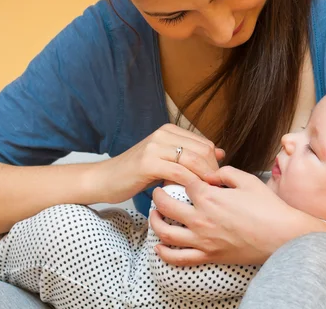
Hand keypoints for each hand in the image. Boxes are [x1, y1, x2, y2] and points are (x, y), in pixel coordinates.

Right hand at [104, 124, 223, 203]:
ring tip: (207, 195)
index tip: (215, 182)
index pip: (205, 144)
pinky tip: (192, 195)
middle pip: (202, 151)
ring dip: (204, 179)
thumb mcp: (165, 161)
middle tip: (213, 191)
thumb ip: (190, 156)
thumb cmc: (136, 174)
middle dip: (212, 172)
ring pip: (193, 160)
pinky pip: (179, 172)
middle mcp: (163, 134)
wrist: (104, 179)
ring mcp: (155, 146)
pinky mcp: (148, 162)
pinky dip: (190, 183)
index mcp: (169, 130)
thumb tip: (221, 152)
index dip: (215, 164)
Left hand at [149, 166, 325, 265]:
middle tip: (157, 190)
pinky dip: (164, 253)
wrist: (282, 236)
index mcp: (209, 196)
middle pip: (166, 205)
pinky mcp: (208, 256)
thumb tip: (211, 173)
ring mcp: (203, 240)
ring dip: (155, 222)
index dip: (176, 173)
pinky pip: (179, 258)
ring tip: (154, 215)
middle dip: (157, 195)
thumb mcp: (247, 179)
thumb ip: (225, 172)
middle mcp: (201, 218)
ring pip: (166, 232)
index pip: (182, 180)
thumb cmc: (267, 206)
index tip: (175, 172)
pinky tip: (158, 247)